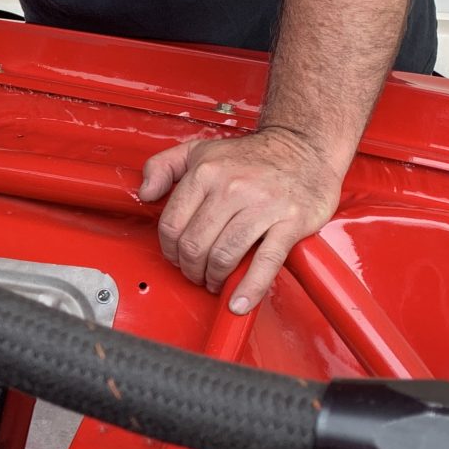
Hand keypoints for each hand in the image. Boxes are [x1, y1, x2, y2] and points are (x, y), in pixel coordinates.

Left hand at [138, 128, 344, 313]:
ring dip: (214, 279)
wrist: (304, 147)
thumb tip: (145, 192)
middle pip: (194, 245)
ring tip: (216, 282)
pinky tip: (239, 302)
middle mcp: (232, 187)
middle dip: (190, 268)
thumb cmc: (251, 155)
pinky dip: (250, 288)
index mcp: (206, 172)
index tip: (177, 258)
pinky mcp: (290, 221)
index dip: (169, 251)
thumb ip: (163, 166)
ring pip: (223, 256)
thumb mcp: (199, 150)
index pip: (172, 225)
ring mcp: (263, 205)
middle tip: (196, 273)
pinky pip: (265, 262)